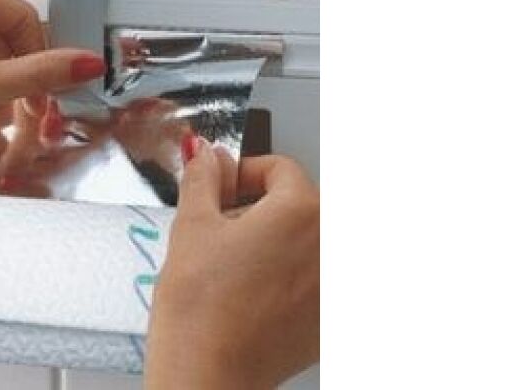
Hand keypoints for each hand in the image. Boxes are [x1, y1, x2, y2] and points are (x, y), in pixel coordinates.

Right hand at [145, 143, 319, 388]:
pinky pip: (310, 282)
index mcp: (303, 211)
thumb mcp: (192, 225)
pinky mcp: (327, 321)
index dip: (242, 175)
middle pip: (297, 205)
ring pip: (304, 244)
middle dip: (258, 209)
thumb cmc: (201, 307)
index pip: (279, 169)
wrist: (206, 371)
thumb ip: (204, 179)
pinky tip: (249, 294)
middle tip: (219, 229)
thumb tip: (207, 156)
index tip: (220, 189)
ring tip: (233, 265)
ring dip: (274, 243)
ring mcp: (333, 286)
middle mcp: (330, 246)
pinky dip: (285, 279)